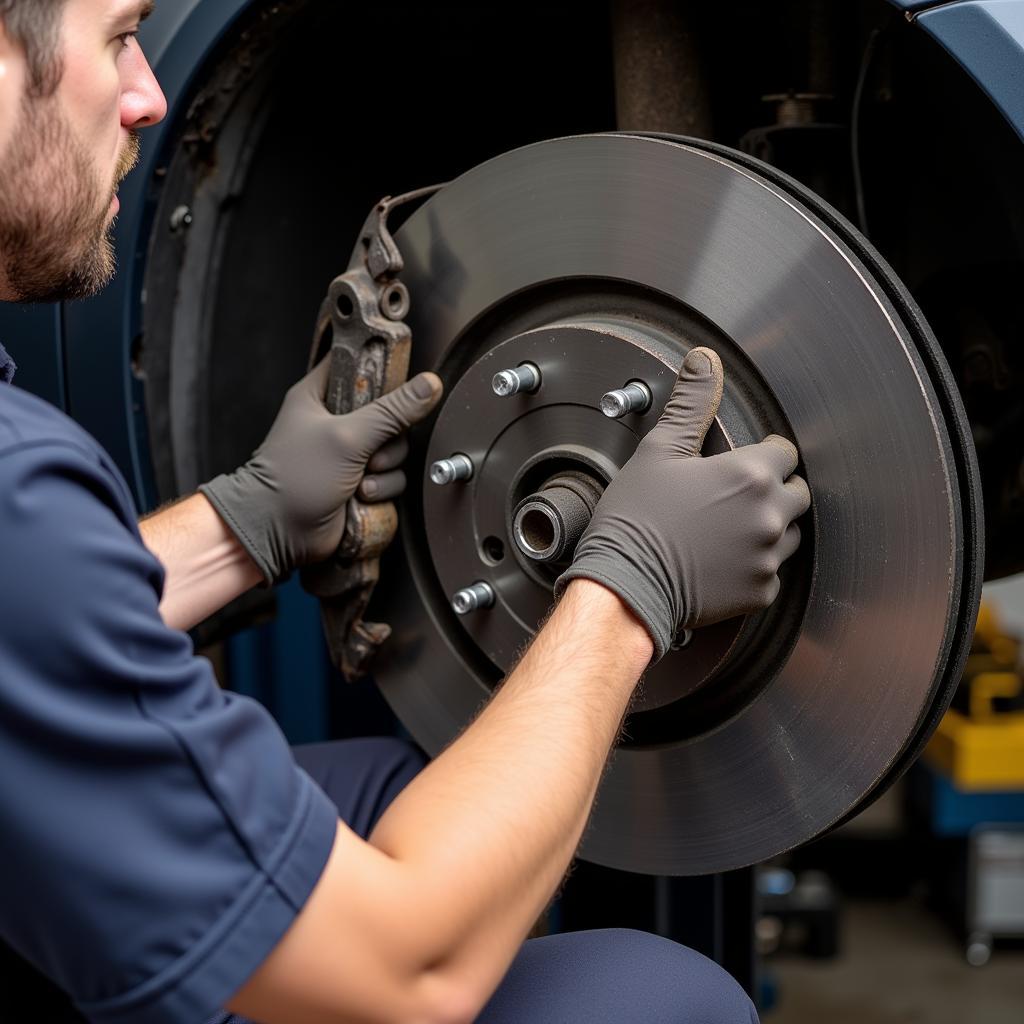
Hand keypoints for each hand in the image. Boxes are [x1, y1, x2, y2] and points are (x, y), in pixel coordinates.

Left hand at [200, 358, 442, 582]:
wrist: (278, 532)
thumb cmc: (296, 477)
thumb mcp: (348, 436)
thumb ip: (392, 411)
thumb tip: (429, 385)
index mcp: (319, 395)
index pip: (356, 363)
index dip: (380, 368)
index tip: (398, 384)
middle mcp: (335, 422)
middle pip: (389, 412)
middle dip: (389, 438)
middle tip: (371, 454)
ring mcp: (349, 454)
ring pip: (394, 449)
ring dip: (386, 469)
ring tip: (361, 482)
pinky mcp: (359, 482)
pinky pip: (391, 477)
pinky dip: (383, 489)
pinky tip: (363, 497)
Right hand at [556, 347, 809, 660]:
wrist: (624, 586)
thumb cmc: (636, 521)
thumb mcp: (659, 452)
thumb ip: (691, 403)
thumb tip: (704, 360)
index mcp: (750, 476)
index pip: (785, 453)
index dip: (763, 454)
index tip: (739, 464)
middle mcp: (769, 516)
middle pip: (796, 492)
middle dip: (772, 489)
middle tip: (732, 496)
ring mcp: (767, 558)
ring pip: (789, 532)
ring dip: (768, 526)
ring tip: (726, 528)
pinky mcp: (760, 592)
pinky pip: (771, 572)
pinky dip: (753, 565)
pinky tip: (721, 559)